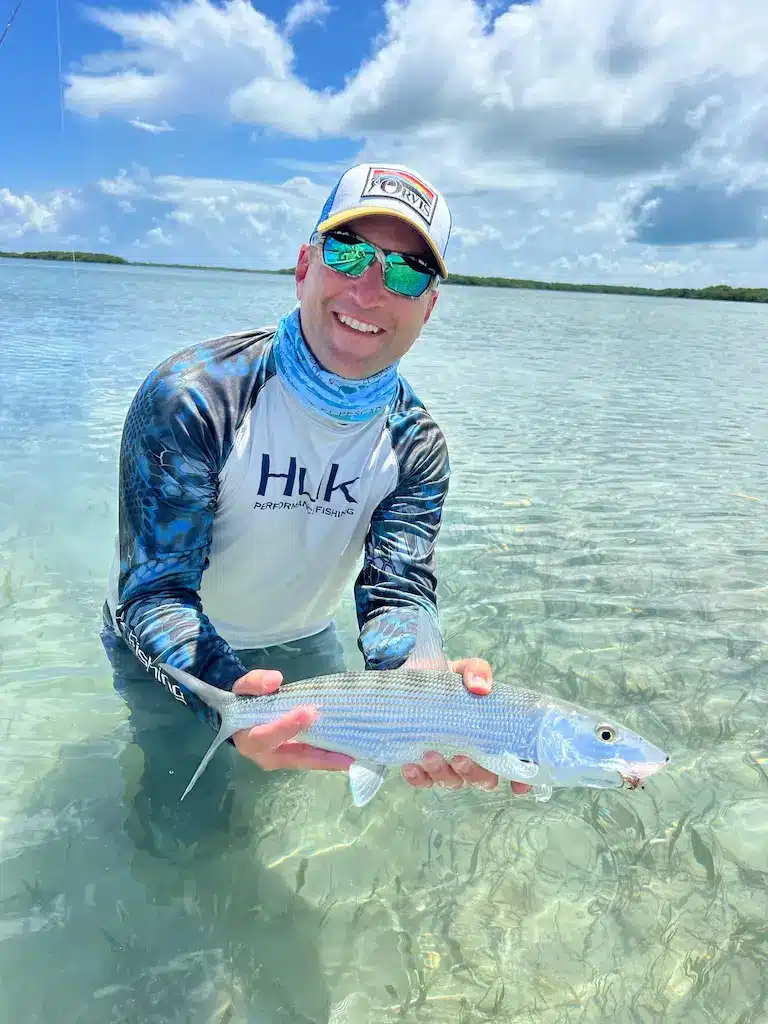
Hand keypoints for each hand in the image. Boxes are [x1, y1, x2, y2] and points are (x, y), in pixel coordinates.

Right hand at [231, 670, 352, 772]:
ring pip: (308, 761)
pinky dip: (331, 757)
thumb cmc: (245, 702)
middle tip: (343, 754)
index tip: (307, 712)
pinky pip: (314, 758)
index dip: (286, 726)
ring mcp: (284, 759)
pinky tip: (350, 754)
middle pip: (295, 757)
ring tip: (353, 758)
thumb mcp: (244, 688)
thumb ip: (255, 683)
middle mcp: (268, 756)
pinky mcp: (297, 756)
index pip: (267, 736)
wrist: (242, 718)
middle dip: (319, 756)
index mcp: (250, 739)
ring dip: (330, 760)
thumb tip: (274, 680)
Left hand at [401, 657, 531, 795]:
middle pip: (484, 780)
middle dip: (474, 774)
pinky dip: (418, 777)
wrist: (406, 680)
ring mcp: (447, 763)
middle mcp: (472, 754)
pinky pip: (422, 781)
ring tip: (429, 754)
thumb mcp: (460, 670)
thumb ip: (475, 670)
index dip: (521, 780)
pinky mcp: (421, 767)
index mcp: (490, 736)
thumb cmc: (442, 681)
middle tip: (460, 757)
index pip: (514, 764)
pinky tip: (410, 766)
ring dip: (444, 774)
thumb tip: (480, 687)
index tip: (518, 785)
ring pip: (453, 782)